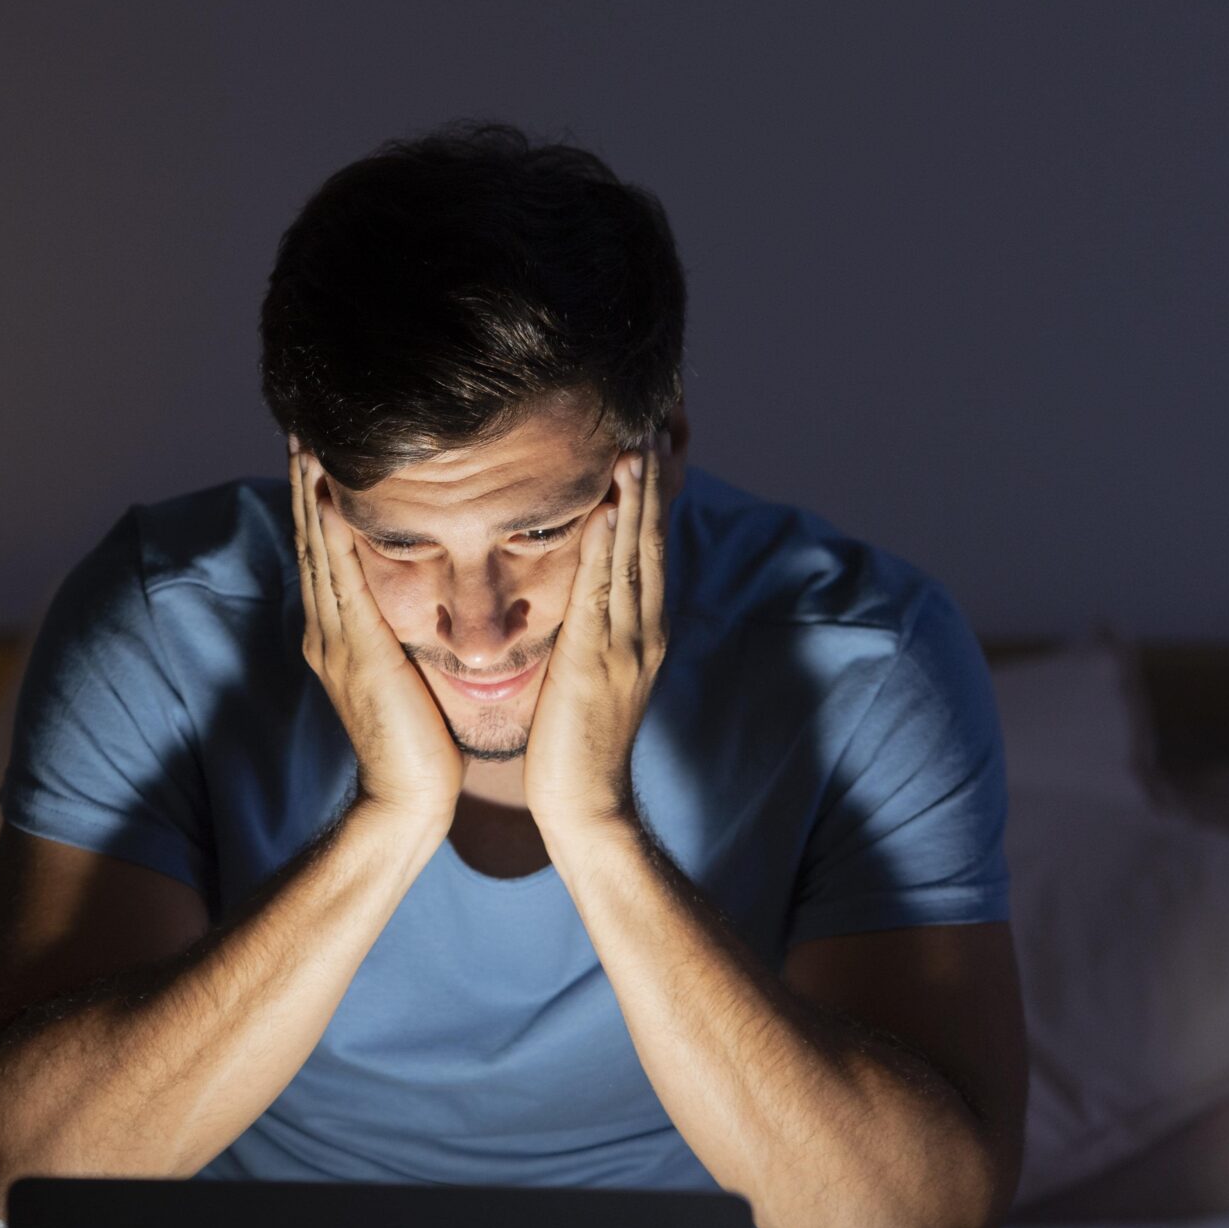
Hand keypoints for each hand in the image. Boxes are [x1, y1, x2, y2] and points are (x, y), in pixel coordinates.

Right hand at [288, 444, 462, 830]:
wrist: (411, 798)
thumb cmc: (422, 745)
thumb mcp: (409, 676)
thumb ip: (404, 640)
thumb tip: (422, 611)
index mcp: (342, 635)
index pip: (328, 555)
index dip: (318, 504)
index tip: (319, 455)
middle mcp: (329, 631)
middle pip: (311, 542)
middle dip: (304, 486)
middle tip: (299, 429)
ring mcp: (336, 640)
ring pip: (319, 552)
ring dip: (309, 497)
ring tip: (305, 445)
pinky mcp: (355, 652)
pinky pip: (340, 580)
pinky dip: (330, 537)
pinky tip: (327, 498)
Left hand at [526, 433, 672, 837]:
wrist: (584, 807)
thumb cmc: (573, 745)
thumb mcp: (587, 674)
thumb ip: (589, 632)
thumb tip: (575, 595)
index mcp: (640, 630)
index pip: (648, 548)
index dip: (652, 495)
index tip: (650, 443)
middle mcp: (642, 630)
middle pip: (652, 540)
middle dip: (654, 481)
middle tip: (655, 420)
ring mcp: (626, 646)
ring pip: (634, 559)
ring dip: (635, 500)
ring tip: (636, 446)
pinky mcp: (599, 664)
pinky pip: (602, 594)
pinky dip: (605, 548)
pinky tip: (603, 509)